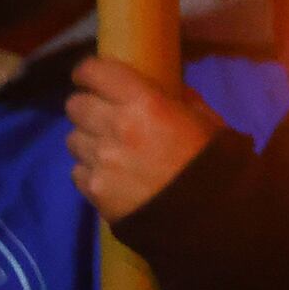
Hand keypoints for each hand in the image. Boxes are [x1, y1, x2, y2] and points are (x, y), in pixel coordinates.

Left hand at [65, 56, 223, 222]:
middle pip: (75, 105)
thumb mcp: (206, 121)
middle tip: (104, 117)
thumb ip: (180, 100)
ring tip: (109, 152)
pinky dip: (91, 172)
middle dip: (88, 108)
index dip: (89, 73)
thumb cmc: (215, 163)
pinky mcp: (95, 190)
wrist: (213, 218)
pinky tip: (111, 178)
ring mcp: (100, 160)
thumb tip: (164, 90)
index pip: (93, 71)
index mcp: (144, 102)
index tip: (92, 78)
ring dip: (88, 141)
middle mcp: (114, 126)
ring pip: (73, 139)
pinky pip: (78, 172)